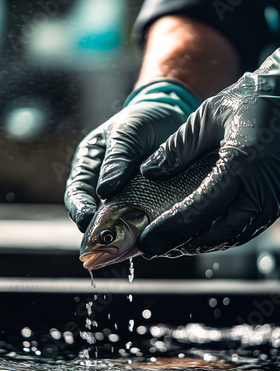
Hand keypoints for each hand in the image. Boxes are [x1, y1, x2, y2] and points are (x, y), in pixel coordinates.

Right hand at [64, 80, 199, 231]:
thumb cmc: (143, 119)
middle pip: (93, 213)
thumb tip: (105, 189)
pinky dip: (142, 230)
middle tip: (105, 241)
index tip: (86, 220)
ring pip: (117, 221)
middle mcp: (102, 184)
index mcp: (89, 164)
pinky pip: (140, 221)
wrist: (171, 117)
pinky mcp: (144, 204)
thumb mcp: (128, 131)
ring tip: (128, 245)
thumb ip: (117, 158)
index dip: (79, 208)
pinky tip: (149, 236)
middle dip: (97, 230)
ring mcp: (123, 196)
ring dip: (121, 233)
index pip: (77, 191)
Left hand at [138, 49, 279, 257]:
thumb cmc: (253, 102)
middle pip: (219, 232)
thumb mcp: (209, 116)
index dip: (171, 228)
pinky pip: (245, 229)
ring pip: (233, 236)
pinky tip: (199, 235)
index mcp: (242, 162)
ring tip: (172, 244)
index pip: (201, 207)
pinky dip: (220, 236)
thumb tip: (149, 172)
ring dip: (201, 244)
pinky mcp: (275, 203)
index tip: (147, 241)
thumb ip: (178, 147)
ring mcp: (272, 199)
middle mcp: (261, 188)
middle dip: (184, 244)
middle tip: (155, 248)